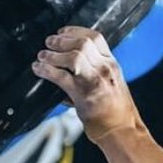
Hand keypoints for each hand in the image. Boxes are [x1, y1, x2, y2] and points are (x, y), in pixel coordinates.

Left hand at [32, 26, 141, 143]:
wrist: (123, 132)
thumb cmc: (116, 113)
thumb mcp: (111, 85)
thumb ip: (93, 74)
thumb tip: (69, 71)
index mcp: (112, 64)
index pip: (95, 37)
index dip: (76, 31)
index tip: (62, 32)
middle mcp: (106, 68)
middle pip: (83, 43)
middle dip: (61, 40)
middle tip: (48, 43)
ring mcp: (96, 81)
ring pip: (73, 57)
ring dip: (53, 55)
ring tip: (42, 56)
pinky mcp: (84, 95)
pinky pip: (62, 77)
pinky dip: (47, 71)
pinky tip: (39, 69)